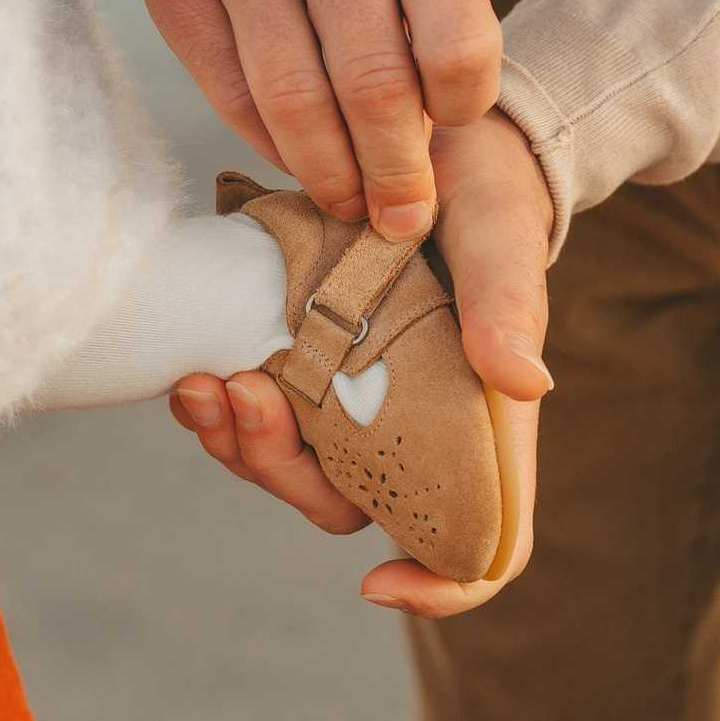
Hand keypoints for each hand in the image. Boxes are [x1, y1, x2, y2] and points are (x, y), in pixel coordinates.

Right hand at [139, 0, 503, 242]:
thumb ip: (436, 18)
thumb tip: (424, 154)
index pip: (457, 45)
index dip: (461, 110)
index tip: (452, 123)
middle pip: (372, 88)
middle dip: (394, 174)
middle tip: (403, 213)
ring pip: (293, 104)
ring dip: (330, 176)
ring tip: (351, 202)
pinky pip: (230, 95)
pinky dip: (272, 146)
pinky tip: (298, 157)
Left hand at [168, 110, 554, 615]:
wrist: (428, 135)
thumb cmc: (488, 188)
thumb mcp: (503, 233)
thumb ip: (509, 302)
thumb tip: (523, 381)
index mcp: (484, 427)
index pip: (483, 546)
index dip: (439, 586)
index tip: (373, 583)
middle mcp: (418, 430)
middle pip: (350, 509)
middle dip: (283, 477)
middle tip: (242, 402)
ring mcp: (356, 402)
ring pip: (291, 468)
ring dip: (238, 443)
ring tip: (202, 386)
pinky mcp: (307, 363)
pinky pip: (259, 416)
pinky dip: (222, 407)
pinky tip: (196, 370)